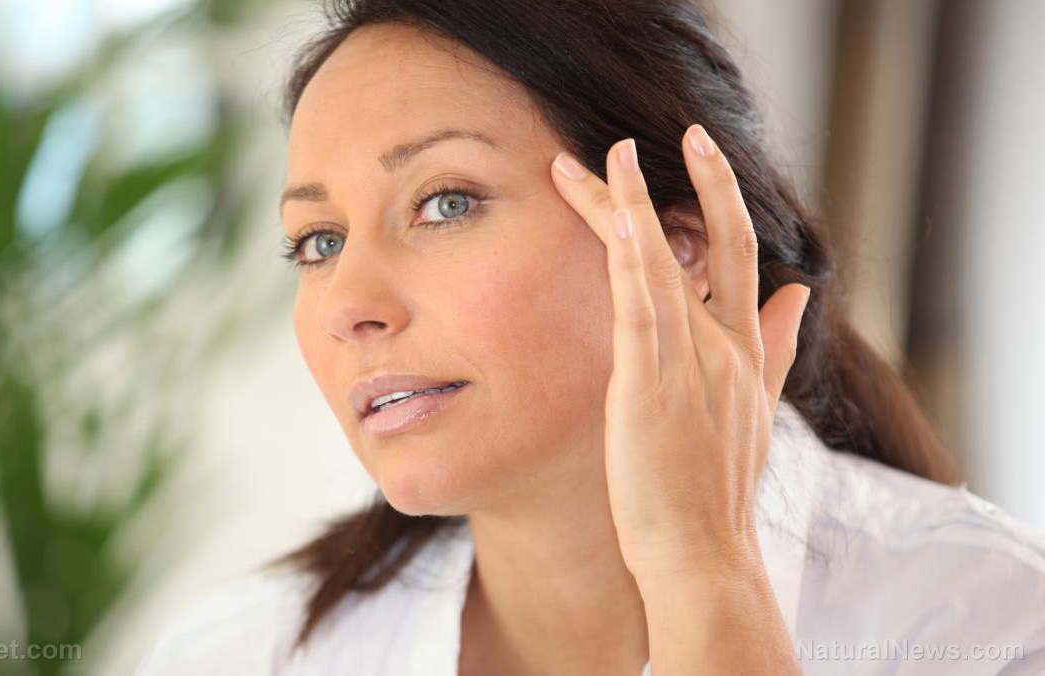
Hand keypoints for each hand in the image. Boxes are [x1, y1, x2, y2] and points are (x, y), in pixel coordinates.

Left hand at [549, 125, 810, 579]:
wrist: (705, 556)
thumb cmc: (715, 491)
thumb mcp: (753, 411)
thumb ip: (775, 347)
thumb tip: (799, 293)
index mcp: (744, 353)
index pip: (739, 259)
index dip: (723, 203)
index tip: (704, 159)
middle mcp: (725, 348)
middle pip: (714, 246)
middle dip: (704, 182)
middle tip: (686, 131)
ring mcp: (691, 364)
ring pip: (665, 265)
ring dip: (633, 205)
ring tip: (604, 157)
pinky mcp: (651, 384)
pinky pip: (643, 308)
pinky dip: (635, 259)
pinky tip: (623, 218)